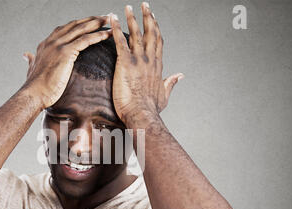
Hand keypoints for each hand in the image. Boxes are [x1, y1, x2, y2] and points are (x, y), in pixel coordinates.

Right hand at [22, 16, 112, 108]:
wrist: (34, 93)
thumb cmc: (35, 86)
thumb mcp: (32, 68)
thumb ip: (31, 60)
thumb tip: (26, 56)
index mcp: (46, 44)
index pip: (66, 28)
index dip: (79, 24)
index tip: (90, 22)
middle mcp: (52, 41)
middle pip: (75, 25)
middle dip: (91, 19)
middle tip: (105, 16)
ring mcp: (58, 45)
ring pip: (81, 29)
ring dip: (97, 23)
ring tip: (110, 20)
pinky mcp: (65, 52)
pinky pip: (85, 40)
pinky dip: (97, 36)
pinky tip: (107, 34)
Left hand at [110, 3, 183, 123]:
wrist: (142, 115)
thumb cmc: (151, 110)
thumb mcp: (164, 95)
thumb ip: (171, 83)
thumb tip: (180, 76)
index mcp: (157, 66)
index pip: (158, 43)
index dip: (156, 29)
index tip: (154, 19)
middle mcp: (149, 60)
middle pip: (150, 33)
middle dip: (147, 17)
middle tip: (144, 5)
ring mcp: (138, 60)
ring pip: (136, 34)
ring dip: (131, 18)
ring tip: (128, 7)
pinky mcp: (125, 63)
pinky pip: (120, 41)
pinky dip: (115, 29)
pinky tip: (112, 19)